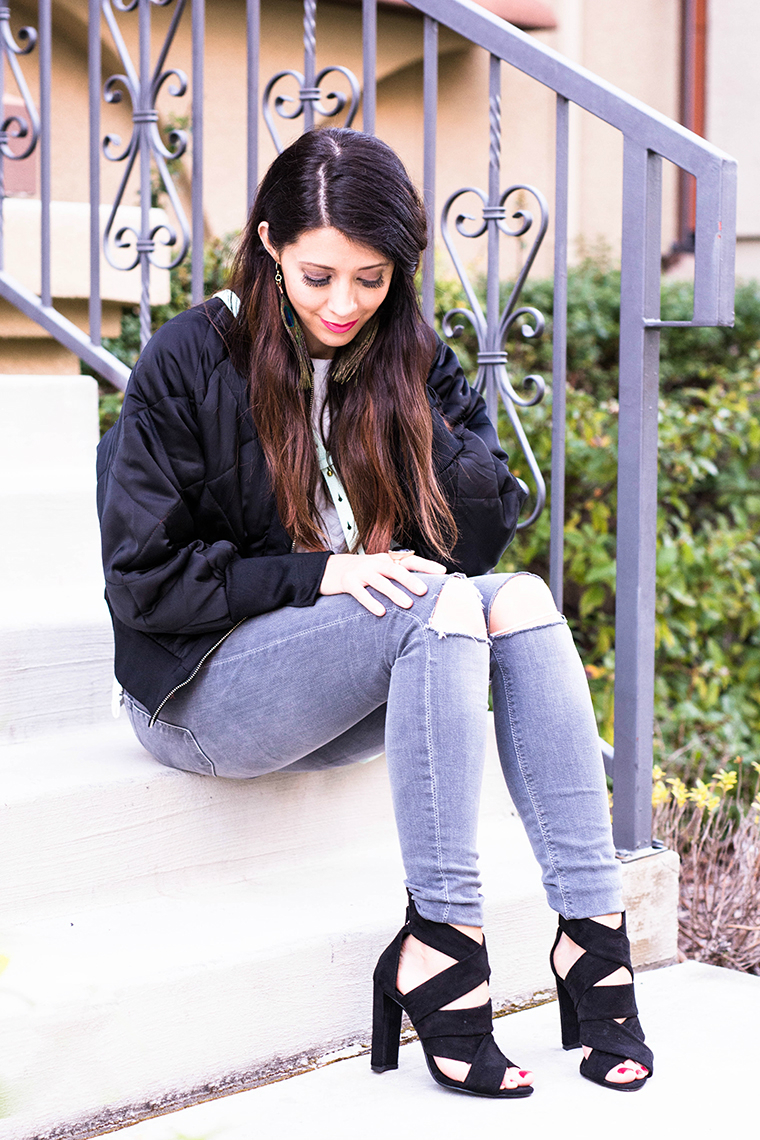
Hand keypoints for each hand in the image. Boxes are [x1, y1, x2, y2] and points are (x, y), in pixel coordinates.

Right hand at [319, 552, 446, 616]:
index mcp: (386, 560)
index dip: (426, 565)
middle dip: (411, 580)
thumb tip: (424, 588)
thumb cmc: (361, 573)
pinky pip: (360, 593)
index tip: (442, 571)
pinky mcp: (348, 582)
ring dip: (395, 593)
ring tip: (408, 604)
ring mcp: (361, 572)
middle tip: (425, 591)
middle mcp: (375, 563)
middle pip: (396, 570)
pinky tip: (381, 612)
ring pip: (380, 581)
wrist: (329, 569)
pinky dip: (371, 602)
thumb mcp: (380, 570)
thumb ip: (397, 576)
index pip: (409, 560)